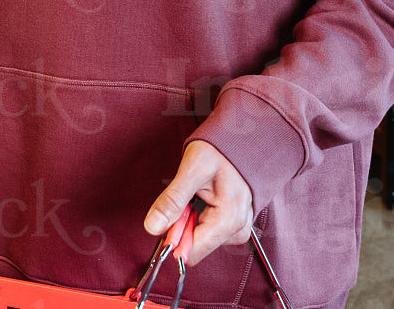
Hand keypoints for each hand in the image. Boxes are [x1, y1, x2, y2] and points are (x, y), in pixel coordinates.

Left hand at [143, 141, 253, 266]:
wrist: (241, 142)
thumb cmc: (220, 152)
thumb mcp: (192, 169)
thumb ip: (172, 200)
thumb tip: (152, 227)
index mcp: (229, 221)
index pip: (192, 252)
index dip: (172, 238)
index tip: (167, 217)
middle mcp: (237, 230)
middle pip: (194, 246)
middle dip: (182, 225)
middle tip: (187, 197)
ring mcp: (237, 229)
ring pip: (199, 240)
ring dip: (190, 220)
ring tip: (198, 194)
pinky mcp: (234, 226)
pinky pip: (207, 232)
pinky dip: (199, 217)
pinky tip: (204, 199)